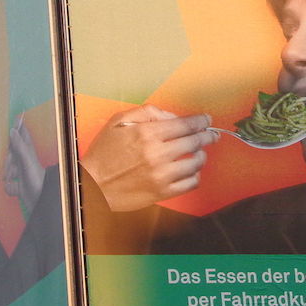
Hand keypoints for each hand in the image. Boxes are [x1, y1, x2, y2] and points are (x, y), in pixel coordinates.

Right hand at [5, 119, 45, 214]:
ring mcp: (21, 174)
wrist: (40, 203)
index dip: (19, 128)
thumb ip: (19, 147)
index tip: (18, 117)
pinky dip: (10, 188)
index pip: (23, 137)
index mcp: (29, 154)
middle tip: (14, 171)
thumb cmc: (37, 181)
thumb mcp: (28, 163)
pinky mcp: (17, 186)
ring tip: (14, 180)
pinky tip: (15, 190)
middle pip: (11, 155)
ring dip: (9, 175)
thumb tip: (13, 131)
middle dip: (9, 162)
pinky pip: (7, 185)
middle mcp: (25, 162)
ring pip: (8, 169)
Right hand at [81, 105, 218, 211]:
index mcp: (147, 133)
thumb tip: (172, 117)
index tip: (206, 120)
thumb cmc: (105, 153)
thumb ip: (147, 113)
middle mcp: (157, 154)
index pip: (185, 124)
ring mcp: (161, 175)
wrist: (93, 185)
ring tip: (199, 153)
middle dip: (207, 136)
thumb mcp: (119, 122)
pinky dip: (195, 175)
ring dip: (201, 156)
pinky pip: (190, 183)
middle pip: (194, 142)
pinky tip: (190, 171)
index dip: (200, 121)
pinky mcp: (162, 192)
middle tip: (212, 135)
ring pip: (196, 162)